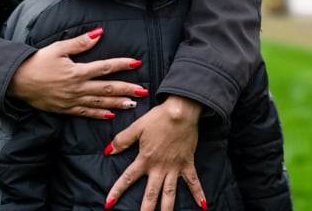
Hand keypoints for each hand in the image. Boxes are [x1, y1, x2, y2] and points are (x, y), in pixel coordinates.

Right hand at [8, 29, 145, 117]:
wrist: (17, 81)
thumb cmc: (38, 62)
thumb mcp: (58, 48)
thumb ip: (80, 43)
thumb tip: (99, 33)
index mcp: (77, 71)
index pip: (105, 67)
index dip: (122, 64)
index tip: (137, 63)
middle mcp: (77, 88)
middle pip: (107, 88)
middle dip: (127, 88)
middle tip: (144, 90)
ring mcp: (72, 101)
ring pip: (100, 103)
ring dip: (118, 103)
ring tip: (133, 103)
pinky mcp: (65, 109)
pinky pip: (85, 113)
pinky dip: (99, 115)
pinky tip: (110, 115)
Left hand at [103, 96, 205, 210]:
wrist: (181, 111)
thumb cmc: (159, 118)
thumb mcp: (137, 127)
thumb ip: (122, 140)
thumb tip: (107, 151)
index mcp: (145, 159)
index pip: (128, 178)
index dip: (117, 191)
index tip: (108, 204)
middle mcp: (159, 167)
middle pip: (150, 194)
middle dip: (145, 210)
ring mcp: (174, 167)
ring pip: (170, 193)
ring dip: (167, 209)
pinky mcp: (187, 163)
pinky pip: (193, 181)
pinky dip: (199, 193)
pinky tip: (203, 205)